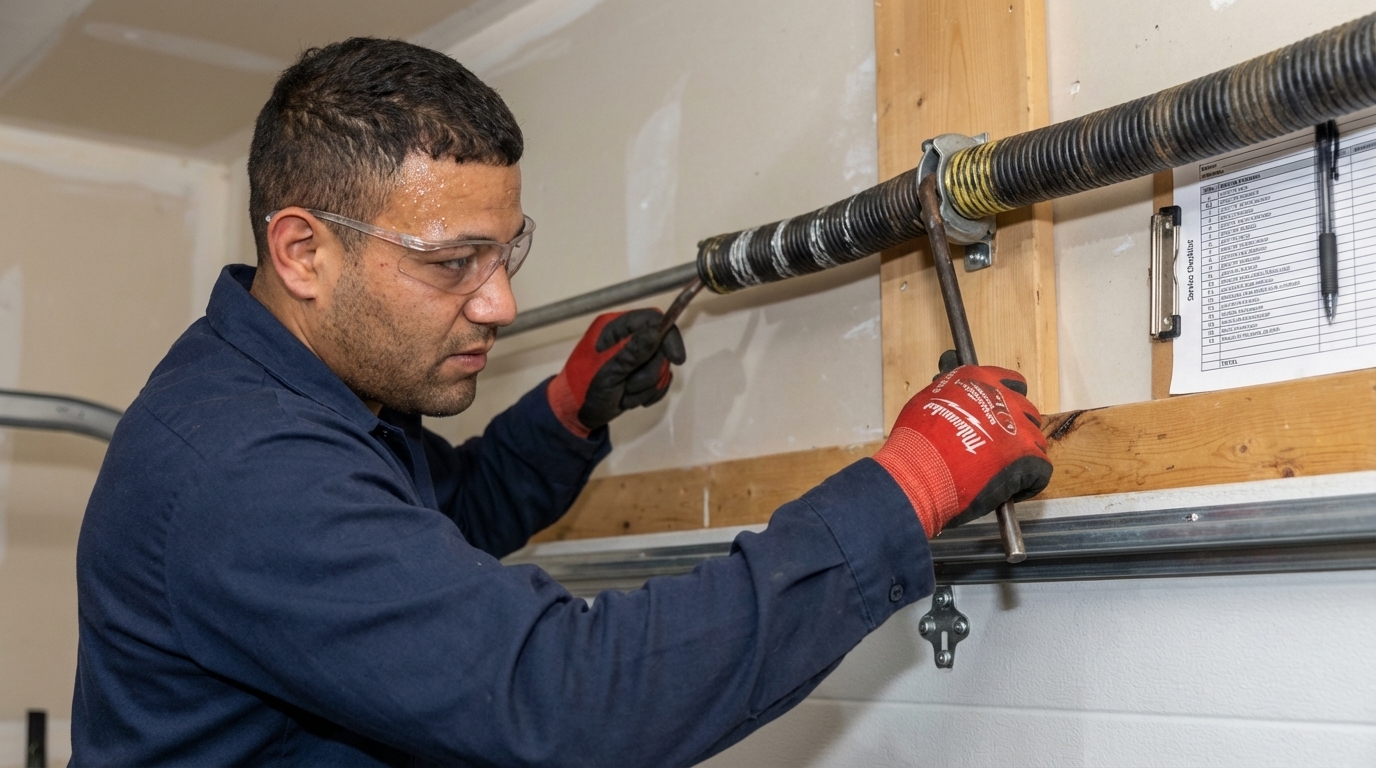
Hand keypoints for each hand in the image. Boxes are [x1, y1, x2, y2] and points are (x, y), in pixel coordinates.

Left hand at [547, 309, 686, 436]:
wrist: (574, 414)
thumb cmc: (584, 389)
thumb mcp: (608, 372)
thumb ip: (632, 352)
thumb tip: (656, 332)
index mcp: (614, 327)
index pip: (653, 320)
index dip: (668, 337)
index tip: (676, 359)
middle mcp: (626, 338)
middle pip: (661, 347)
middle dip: (649, 372)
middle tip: (628, 386)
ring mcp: (634, 357)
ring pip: (661, 366)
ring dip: (646, 387)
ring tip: (624, 395)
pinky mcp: (639, 373)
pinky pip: (660, 381)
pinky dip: (649, 394)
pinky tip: (630, 400)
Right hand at [873, 364, 1050, 537]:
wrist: (920, 471)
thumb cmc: (916, 442)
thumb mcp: (926, 402)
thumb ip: (949, 398)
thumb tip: (952, 402)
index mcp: (978, 380)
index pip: (1011, 382)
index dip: (1006, 400)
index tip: (999, 412)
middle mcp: (1003, 399)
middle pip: (1026, 412)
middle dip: (1016, 428)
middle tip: (998, 446)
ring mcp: (1018, 429)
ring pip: (1036, 441)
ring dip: (1024, 454)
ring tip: (1003, 470)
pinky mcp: (1027, 459)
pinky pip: (1041, 472)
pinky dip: (1029, 483)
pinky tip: (1011, 490)